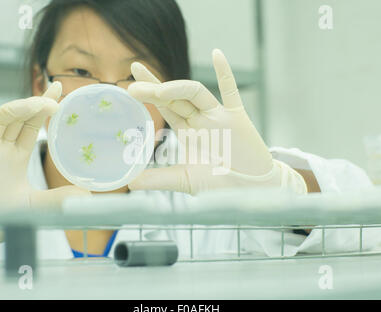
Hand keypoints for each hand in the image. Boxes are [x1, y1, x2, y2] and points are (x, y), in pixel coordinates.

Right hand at [0, 83, 89, 257]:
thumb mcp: (32, 207)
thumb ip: (57, 200)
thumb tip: (87, 196)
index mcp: (14, 157)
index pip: (33, 127)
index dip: (45, 111)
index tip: (60, 95)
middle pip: (20, 118)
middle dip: (38, 102)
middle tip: (57, 90)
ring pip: (2, 120)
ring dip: (21, 108)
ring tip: (41, 103)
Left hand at [127, 49, 306, 195]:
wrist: (251, 189)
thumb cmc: (220, 183)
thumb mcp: (184, 181)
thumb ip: (157, 179)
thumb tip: (129, 183)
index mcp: (187, 131)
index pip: (164, 106)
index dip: (148, 93)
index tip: (129, 83)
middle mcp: (200, 119)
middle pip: (174, 97)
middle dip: (154, 90)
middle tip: (133, 87)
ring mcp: (218, 116)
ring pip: (196, 93)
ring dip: (178, 88)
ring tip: (160, 90)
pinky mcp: (237, 118)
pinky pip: (231, 92)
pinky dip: (225, 73)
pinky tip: (216, 54)